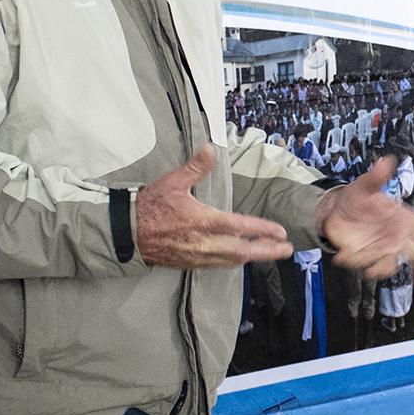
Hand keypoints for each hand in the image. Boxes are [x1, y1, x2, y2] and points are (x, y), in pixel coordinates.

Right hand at [135, 146, 293, 269]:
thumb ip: (195, 167)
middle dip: (267, 251)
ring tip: (272, 254)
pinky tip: (242, 259)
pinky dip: (234, 262)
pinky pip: (218, 265)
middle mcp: (204, 243)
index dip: (262, 230)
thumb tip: (210, 148)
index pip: (240, 227)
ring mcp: (197, 256)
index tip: (280, 232)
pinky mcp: (190, 263)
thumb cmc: (150, 206)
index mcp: (203, 222)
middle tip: (287, 250)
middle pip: (243, 251)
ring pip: (232, 261)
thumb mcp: (172, 181)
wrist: (125, 233)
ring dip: (253, 258)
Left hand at [316, 156, 413, 282]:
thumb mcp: (365, 185)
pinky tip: (346, 256)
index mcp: (404, 218)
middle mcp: (397, 236)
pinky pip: (369, 265)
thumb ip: (376, 176)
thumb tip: (386, 162)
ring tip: (370, 264)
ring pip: (392, 263)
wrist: (334, 212)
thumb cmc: (357, 198)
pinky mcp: (368, 257)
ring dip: (382, 265)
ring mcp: (384, 249)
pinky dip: (359, 262)